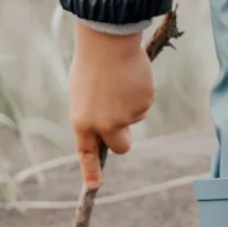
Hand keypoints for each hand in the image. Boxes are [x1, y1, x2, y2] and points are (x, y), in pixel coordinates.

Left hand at [69, 21, 155, 190]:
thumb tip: (108, 127)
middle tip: (123, 122)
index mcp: (83, 121)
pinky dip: (140, 91)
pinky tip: (131, 75)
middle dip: (125, 138)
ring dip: (130, 102)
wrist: (108, 40)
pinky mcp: (144, 104)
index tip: (93, 186)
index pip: (87, 153)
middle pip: (121, 146)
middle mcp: (105, 125)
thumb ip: (92, 113)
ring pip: (135, 117)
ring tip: (119, 79)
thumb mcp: (82, 92)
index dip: (90, 171)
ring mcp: (127, 116)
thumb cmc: (91, 62)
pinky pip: (145, 102)